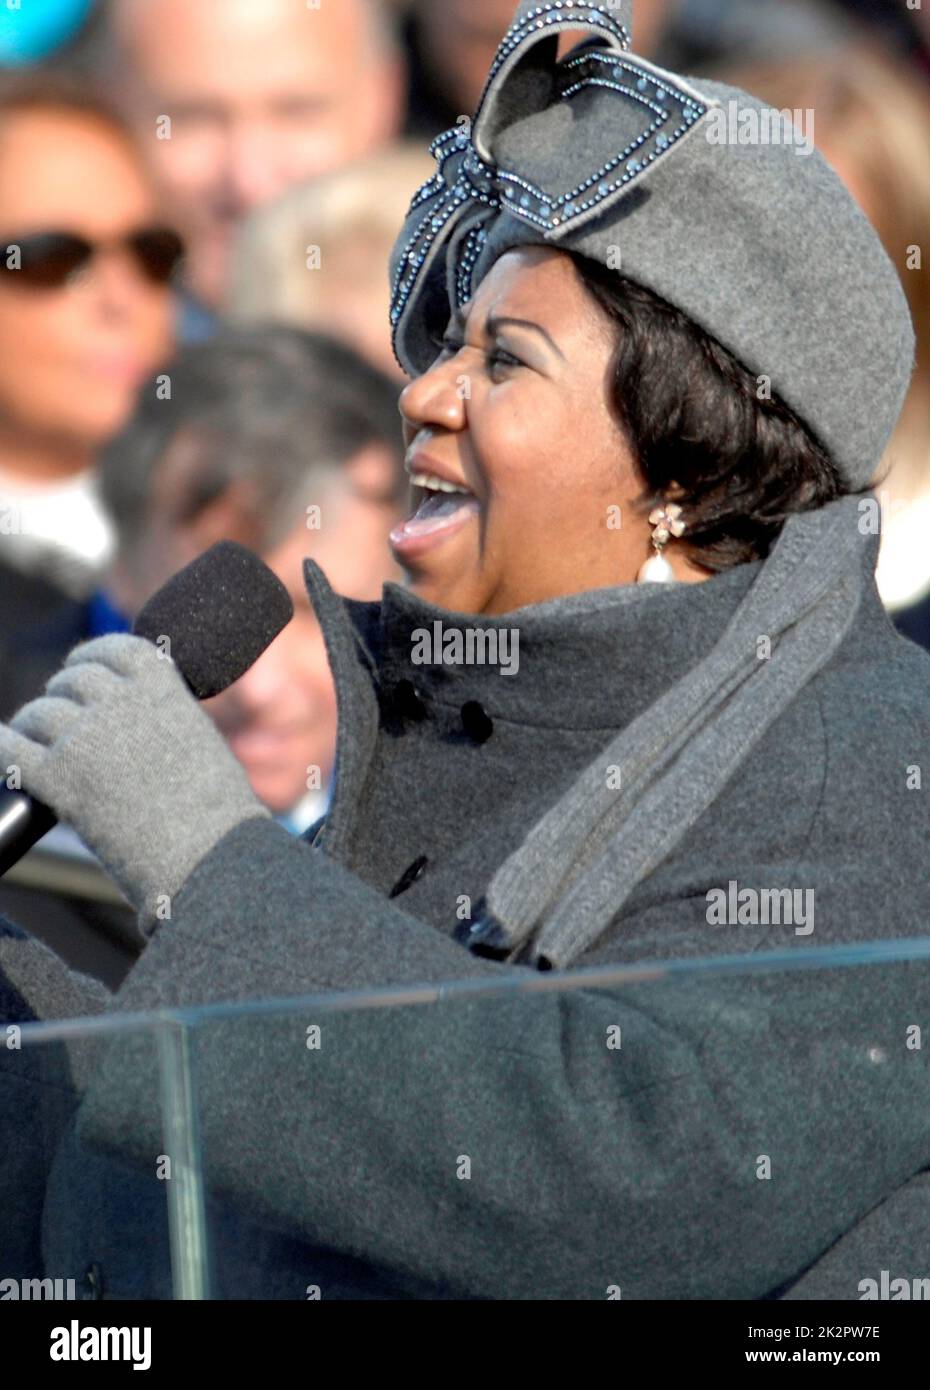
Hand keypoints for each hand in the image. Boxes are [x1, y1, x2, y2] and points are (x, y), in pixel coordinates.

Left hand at [0, 634, 268, 925]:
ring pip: (38, 714)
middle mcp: (120, 702)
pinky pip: (10, 749)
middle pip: (71, 681)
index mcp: (161, 686)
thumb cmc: (214, 810)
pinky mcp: (58, 777)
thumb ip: (161, 715)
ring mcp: (86, 738)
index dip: (92, 658)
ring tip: (34, 744)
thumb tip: (130, 716)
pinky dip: (3, 748)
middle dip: (64, 696)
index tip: (83, 668)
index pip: (113, 650)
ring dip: (33, 726)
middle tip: (63, 721)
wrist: (210, 854)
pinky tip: (4, 754)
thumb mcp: (197, 738)